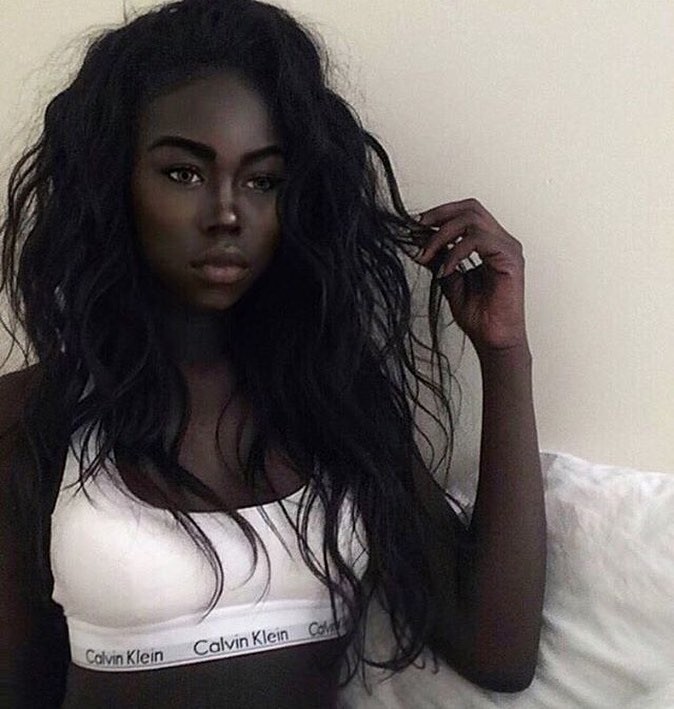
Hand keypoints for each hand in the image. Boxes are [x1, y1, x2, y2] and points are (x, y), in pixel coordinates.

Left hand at [412, 198, 528, 354]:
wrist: (494, 341)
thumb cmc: (478, 316)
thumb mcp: (450, 282)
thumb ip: (439, 260)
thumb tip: (418, 244)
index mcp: (491, 243)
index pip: (467, 212)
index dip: (440, 214)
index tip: (414, 227)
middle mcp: (502, 241)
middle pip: (471, 207)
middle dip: (439, 214)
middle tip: (416, 229)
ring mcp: (508, 248)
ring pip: (472, 220)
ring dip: (442, 235)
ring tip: (426, 255)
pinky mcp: (510, 259)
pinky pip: (478, 240)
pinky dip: (455, 252)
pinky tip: (444, 270)